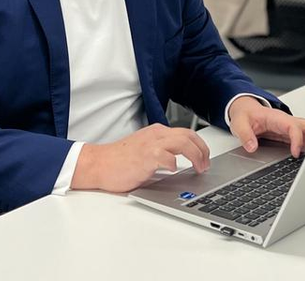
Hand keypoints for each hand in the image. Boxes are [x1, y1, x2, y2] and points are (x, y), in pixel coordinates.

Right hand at [71, 124, 210, 192]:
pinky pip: (166, 156)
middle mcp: (156, 135)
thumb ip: (162, 152)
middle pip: (189, 135)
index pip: (186, 133)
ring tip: (198, 168)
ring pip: (183, 142)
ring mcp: (151, 145)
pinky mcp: (145, 157)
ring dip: (196, 156)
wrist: (98, 164)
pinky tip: (174, 170)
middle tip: (205, 165)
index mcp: (157, 133)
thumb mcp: (145, 151)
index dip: (200, 146)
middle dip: (203, 150)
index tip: (205, 158)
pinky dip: (174, 163)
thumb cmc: (119, 161)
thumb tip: (181, 163)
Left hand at [228, 96, 304, 157]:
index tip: (295, 153)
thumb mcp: (239, 123)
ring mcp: (292, 128)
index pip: (293, 126)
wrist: (246, 110)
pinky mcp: (292, 135)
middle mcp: (288, 122)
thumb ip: (244, 134)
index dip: (297, 139)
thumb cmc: (246, 115)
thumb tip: (252, 147)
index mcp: (277, 118)